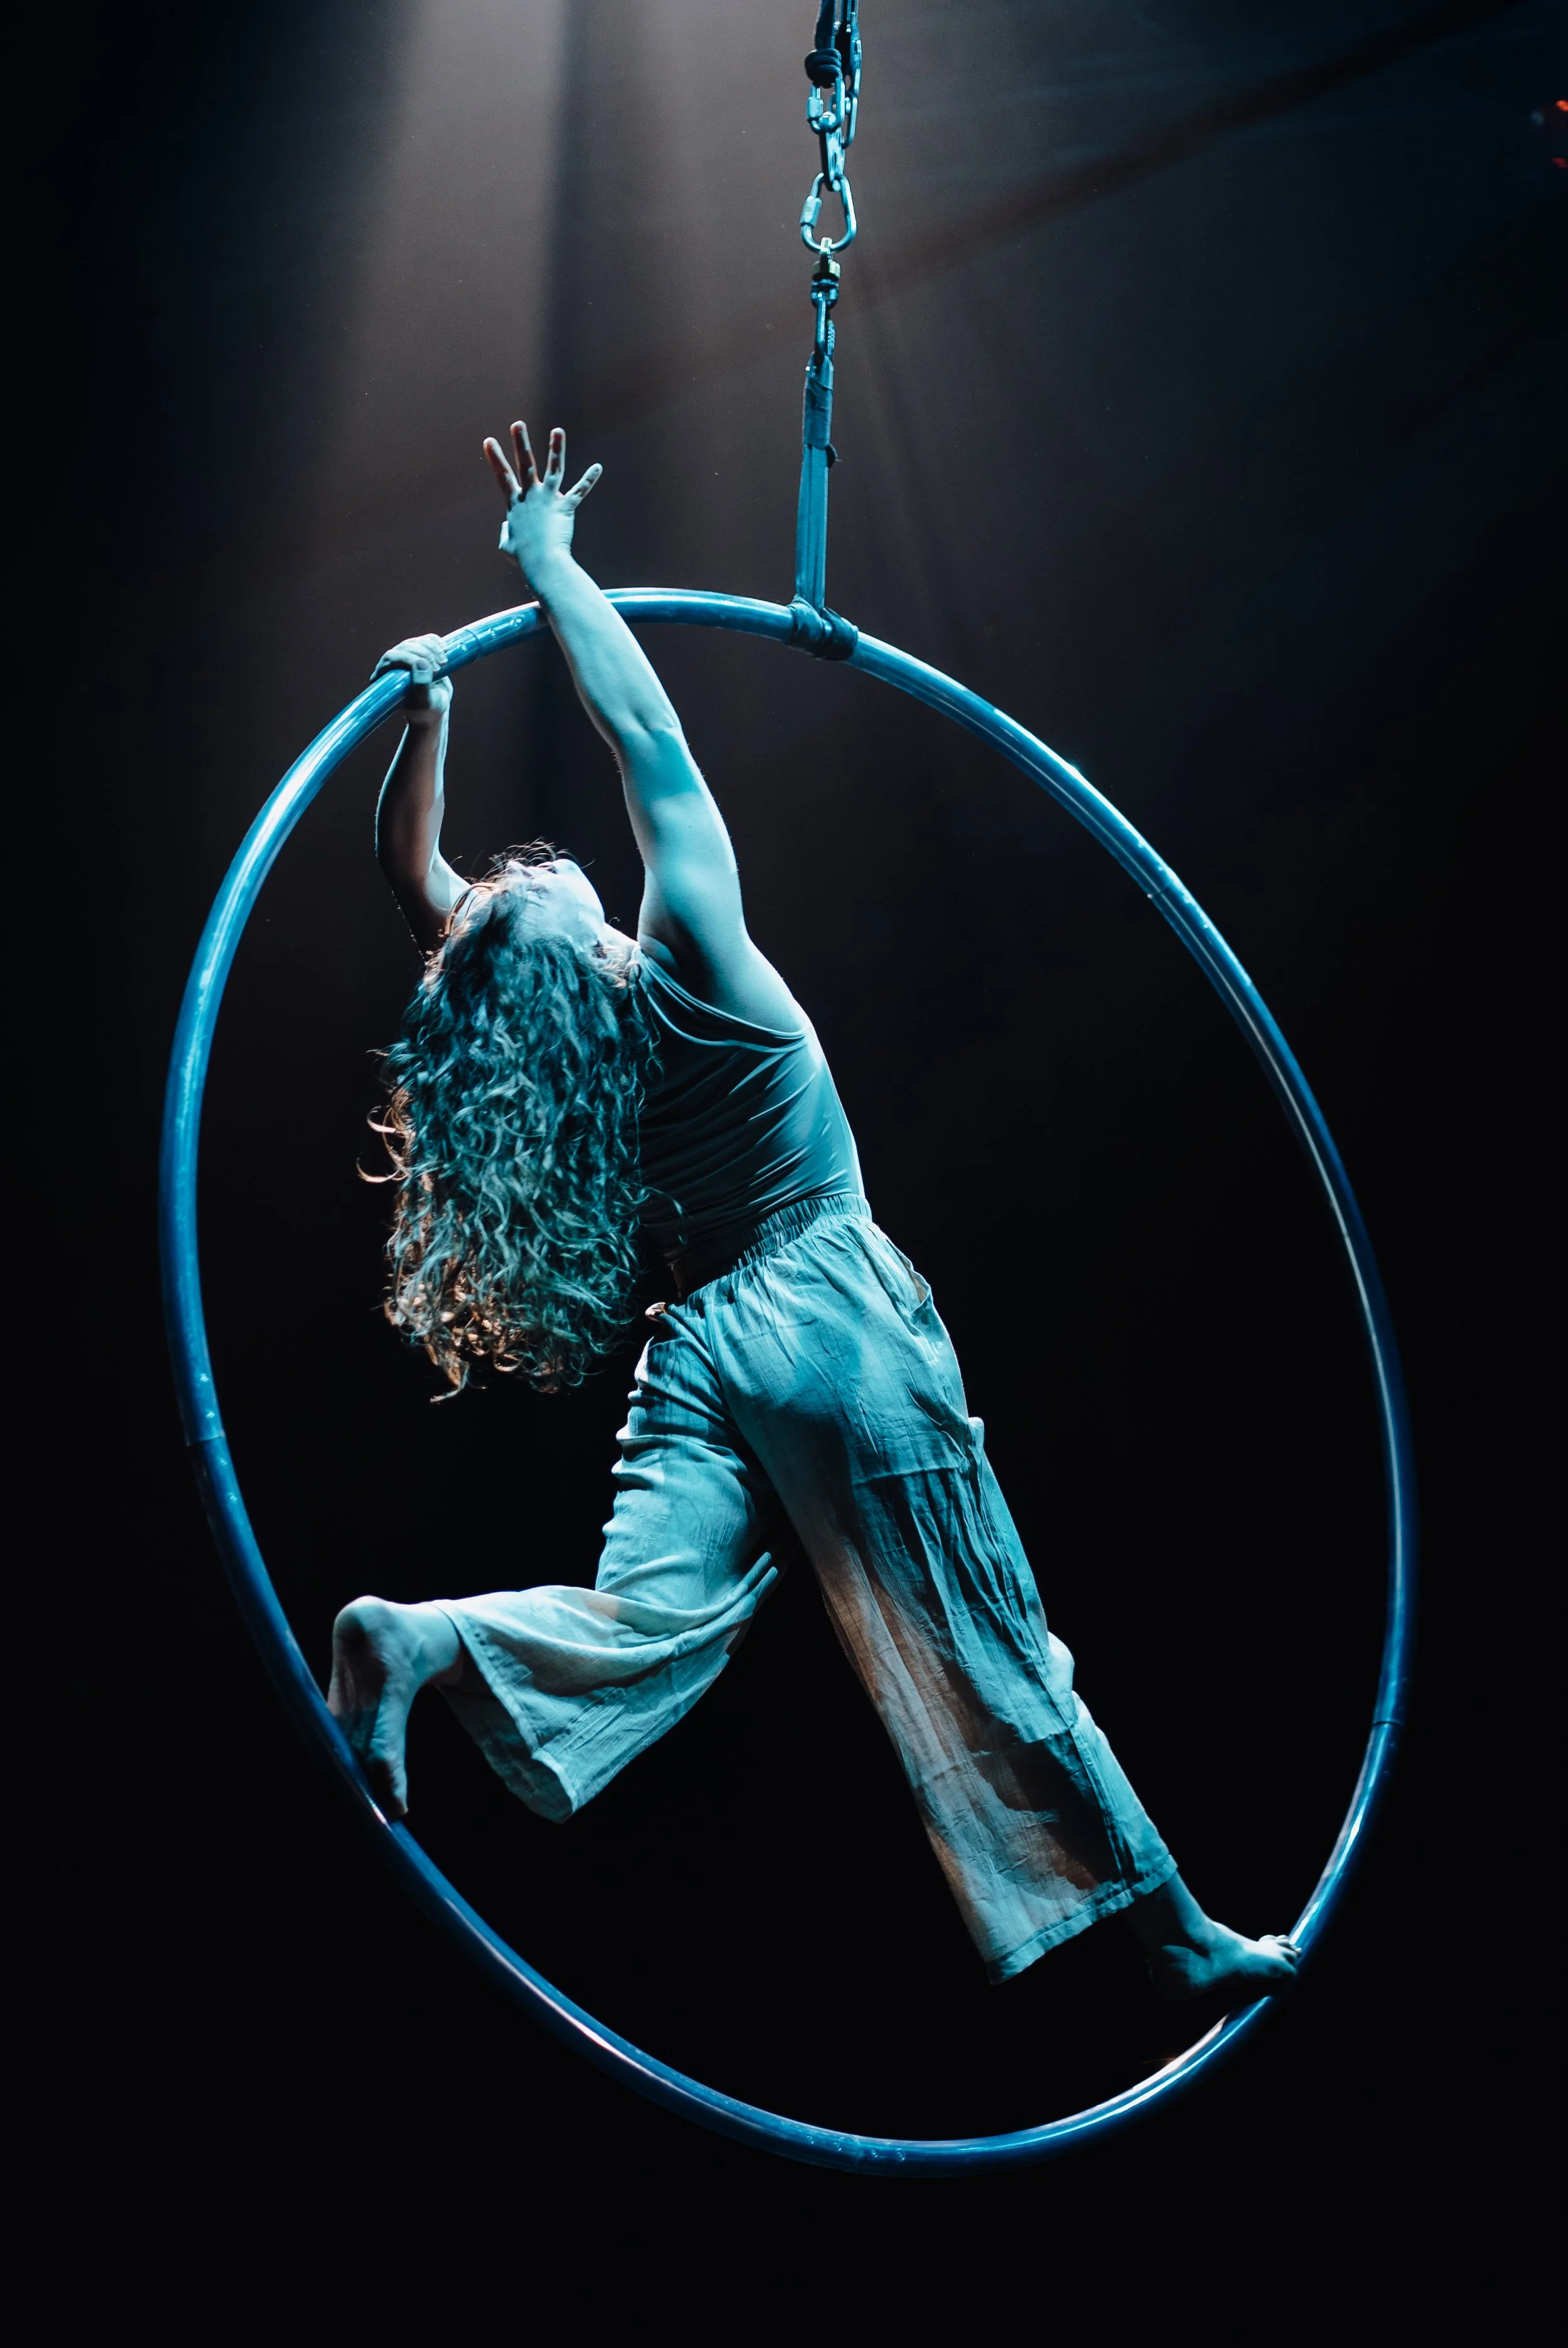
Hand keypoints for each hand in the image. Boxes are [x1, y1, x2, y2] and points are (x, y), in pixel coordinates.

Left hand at [372, 632, 452, 718]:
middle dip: (425, 653)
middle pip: (405, 646)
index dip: (409, 657)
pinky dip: (436, 642)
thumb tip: (421, 663)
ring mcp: (407, 657)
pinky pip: (426, 639)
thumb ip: (420, 685)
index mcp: (385, 677)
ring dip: (432, 648)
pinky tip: (444, 649)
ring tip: (443, 663)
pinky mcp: (420, 653)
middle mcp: (393, 665)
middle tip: (439, 668)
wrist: (436, 708)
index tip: (429, 669)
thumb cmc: (426, 710)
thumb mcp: (423, 702)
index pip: (391, 657)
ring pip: (416, 642)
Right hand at [484, 423, 601, 588]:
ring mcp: (549, 500)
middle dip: (520, 443)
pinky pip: (579, 491)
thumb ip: (505, 534)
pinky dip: (589, 479)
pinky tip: (598, 468)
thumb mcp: (506, 547)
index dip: (495, 459)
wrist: (543, 564)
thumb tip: (507, 527)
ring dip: (556, 448)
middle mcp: (531, 498)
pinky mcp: (565, 508)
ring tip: (558, 431)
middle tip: (518, 424)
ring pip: (554, 469)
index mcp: (515, 506)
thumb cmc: (525, 560)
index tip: (489, 440)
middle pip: (525, 465)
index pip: (503, 478)